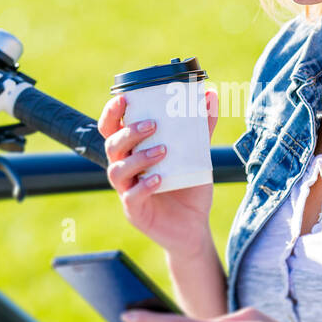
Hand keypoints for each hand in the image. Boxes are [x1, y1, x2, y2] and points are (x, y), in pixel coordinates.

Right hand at [97, 88, 219, 255]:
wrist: (194, 226)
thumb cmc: (188, 186)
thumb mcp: (197, 154)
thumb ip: (201, 127)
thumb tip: (210, 95)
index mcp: (132, 151)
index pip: (111, 128)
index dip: (111, 113)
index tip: (123, 99)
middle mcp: (125, 169)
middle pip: (111, 145)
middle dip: (128, 133)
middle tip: (152, 126)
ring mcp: (127, 191)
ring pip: (117, 170)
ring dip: (138, 158)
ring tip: (162, 151)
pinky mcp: (135, 211)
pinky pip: (131, 196)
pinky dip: (144, 186)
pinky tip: (159, 179)